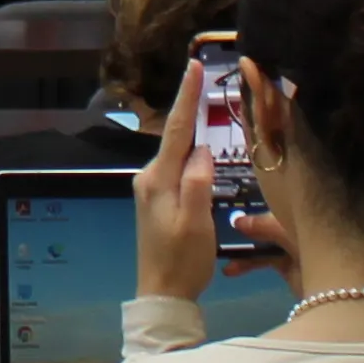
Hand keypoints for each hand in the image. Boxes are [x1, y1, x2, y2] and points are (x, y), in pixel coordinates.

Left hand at [131, 70, 241, 304]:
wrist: (163, 295)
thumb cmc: (182, 262)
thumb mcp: (195, 223)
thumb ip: (197, 183)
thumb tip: (203, 150)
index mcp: (157, 179)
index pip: (176, 130)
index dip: (186, 98)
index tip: (193, 67)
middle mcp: (149, 178)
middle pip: (176, 137)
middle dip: (192, 109)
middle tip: (210, 81)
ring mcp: (152, 189)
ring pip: (178, 153)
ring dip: (195, 132)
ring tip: (214, 109)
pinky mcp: (159, 201)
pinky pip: (179, 168)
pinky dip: (193, 155)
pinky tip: (207, 150)